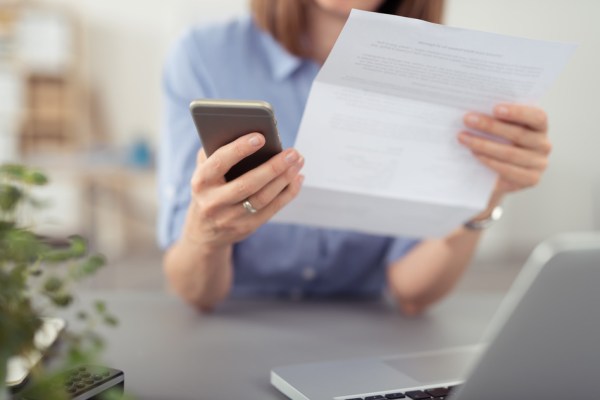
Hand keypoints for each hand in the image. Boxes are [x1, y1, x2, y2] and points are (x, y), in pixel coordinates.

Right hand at [184, 132, 303, 249]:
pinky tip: (297, 178)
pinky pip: (272, 209)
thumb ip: (216, 152)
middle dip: (273, 167)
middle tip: (292, 152)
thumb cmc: (209, 189)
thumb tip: (245, 131)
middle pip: (247, 184)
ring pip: (263, 198)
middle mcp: (213, 202)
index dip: (239, 149)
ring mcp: (231, 218)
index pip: (220, 163)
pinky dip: (288, 192)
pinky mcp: (247, 227)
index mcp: (201, 182)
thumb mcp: (204, 171)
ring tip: (298, 162)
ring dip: (284, 179)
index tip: (260, 137)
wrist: (204, 231)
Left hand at [459, 103, 550, 194]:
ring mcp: (539, 163)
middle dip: (490, 126)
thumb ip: (496, 118)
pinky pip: (508, 170)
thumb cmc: (498, 142)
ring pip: (510, 153)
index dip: (517, 112)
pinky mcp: (530, 179)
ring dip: (483, 144)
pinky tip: (475, 154)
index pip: (537, 116)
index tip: (494, 109)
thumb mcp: (500, 128)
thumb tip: (476, 110)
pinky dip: (489, 161)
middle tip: (468, 120)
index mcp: (540, 127)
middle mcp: (544, 144)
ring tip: (464, 138)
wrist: (497, 175)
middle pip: (518, 134)